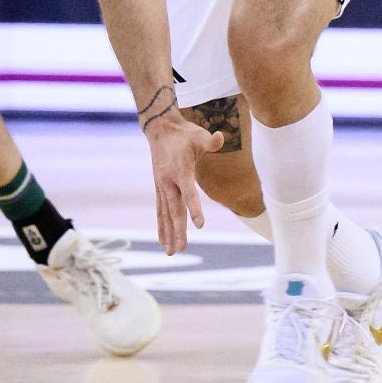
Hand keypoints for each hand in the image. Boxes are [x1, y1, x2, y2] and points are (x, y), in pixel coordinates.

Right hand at [145, 114, 223, 253]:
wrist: (160, 130)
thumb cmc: (184, 134)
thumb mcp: (198, 134)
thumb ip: (210, 140)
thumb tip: (221, 136)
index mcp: (181, 170)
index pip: (189, 193)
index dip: (194, 208)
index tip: (200, 225)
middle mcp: (169, 182)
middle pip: (174, 210)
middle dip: (178, 230)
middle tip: (182, 248)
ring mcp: (162, 186)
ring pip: (165, 214)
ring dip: (168, 234)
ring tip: (171, 252)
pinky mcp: (160, 189)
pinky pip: (160, 211)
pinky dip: (161, 226)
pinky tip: (162, 241)